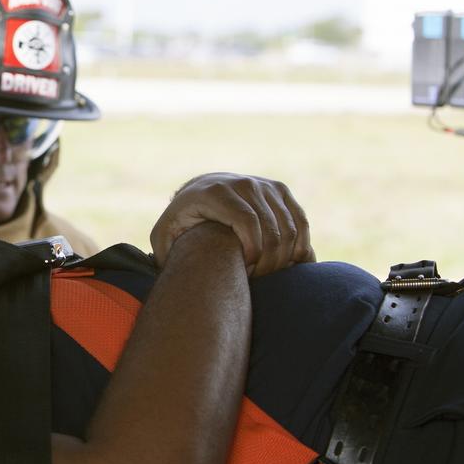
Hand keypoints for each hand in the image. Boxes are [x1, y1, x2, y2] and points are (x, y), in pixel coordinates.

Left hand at [150, 173, 315, 276]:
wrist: (201, 190)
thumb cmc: (182, 221)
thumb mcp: (164, 234)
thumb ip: (163, 252)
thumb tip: (171, 273)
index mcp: (214, 193)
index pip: (247, 223)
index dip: (253, 252)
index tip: (246, 272)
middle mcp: (242, 184)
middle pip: (272, 229)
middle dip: (269, 261)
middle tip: (257, 279)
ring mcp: (264, 185)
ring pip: (290, 228)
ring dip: (284, 257)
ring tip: (267, 273)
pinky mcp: (280, 190)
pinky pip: (300, 222)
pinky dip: (300, 246)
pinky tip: (288, 265)